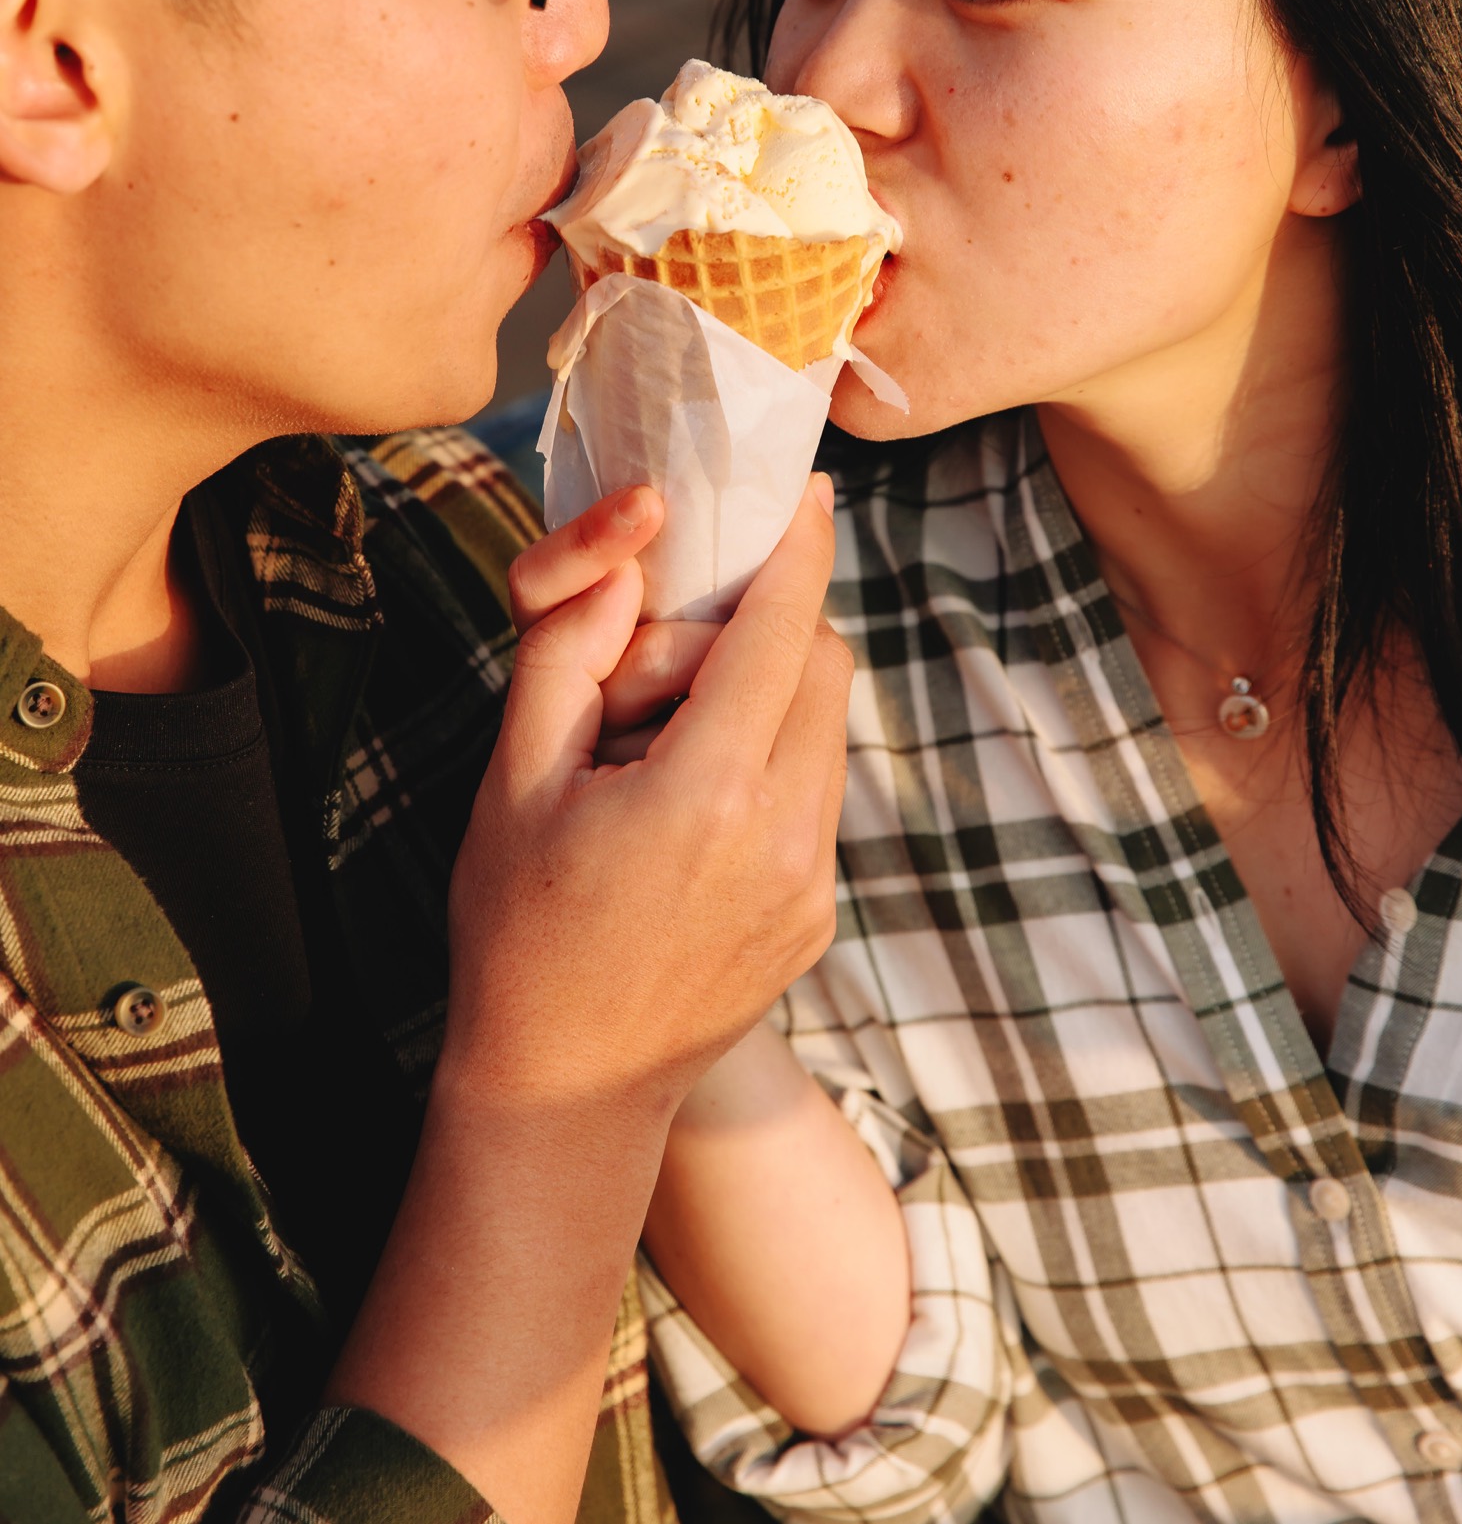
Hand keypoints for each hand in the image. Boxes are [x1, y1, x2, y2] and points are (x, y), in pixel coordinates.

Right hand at [440, 475, 851, 1121]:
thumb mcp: (515, 777)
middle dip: (758, 628)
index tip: (806, 488)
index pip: (783, 629)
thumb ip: (568, 650)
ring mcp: (814, 883)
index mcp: (707, 796)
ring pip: (826, 724)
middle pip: (821, 663)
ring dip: (764, 695)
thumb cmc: (515, 927)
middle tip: (655, 670)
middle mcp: (786, 837)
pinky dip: (769, 758)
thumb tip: (624, 556)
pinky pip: (816, 789)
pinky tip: (684, 807)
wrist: (564, 1094)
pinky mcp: (819, 913)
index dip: (798, 546)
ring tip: (659, 747)